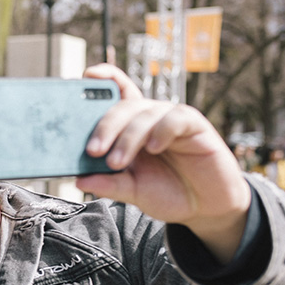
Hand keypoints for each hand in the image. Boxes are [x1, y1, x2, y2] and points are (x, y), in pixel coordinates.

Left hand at [77, 64, 250, 262]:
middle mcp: (149, 119)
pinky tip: (153, 148)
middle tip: (93, 151)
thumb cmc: (168, 192)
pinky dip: (161, 130)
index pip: (116, 94)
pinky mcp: (196, 125)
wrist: (205, 208)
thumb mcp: (133, 191)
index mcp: (130, 128)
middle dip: (105, 126)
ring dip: (128, 138)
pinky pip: (175, 117)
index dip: (103, 79)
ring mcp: (171, 120)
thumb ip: (109, 184)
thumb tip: (79, 180)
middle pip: (124, 105)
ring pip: (145, 113)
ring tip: (116, 162)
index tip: (86, 76)